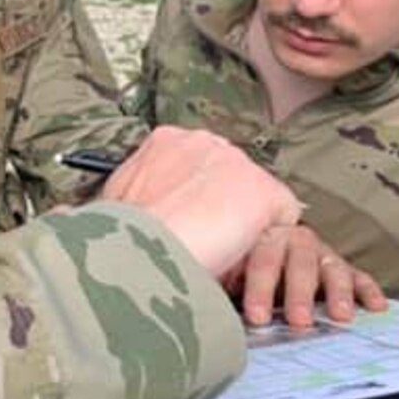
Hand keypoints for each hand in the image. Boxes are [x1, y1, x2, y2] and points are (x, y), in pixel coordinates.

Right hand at [101, 126, 300, 280]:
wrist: (138, 247)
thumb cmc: (120, 234)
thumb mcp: (118, 200)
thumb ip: (139, 192)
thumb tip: (136, 209)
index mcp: (166, 140)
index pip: (195, 165)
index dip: (192, 199)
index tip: (186, 222)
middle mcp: (205, 141)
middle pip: (228, 176)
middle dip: (219, 208)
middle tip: (204, 241)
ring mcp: (238, 163)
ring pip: (253, 197)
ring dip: (241, 225)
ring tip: (220, 254)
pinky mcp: (265, 191)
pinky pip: (280, 217)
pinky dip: (264, 241)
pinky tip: (240, 258)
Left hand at [223, 223, 385, 328]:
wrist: (246, 249)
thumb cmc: (234, 269)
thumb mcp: (223, 270)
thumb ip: (222, 284)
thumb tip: (213, 312)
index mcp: (259, 237)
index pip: (261, 258)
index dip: (260, 288)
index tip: (257, 318)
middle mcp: (291, 240)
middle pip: (299, 261)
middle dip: (300, 293)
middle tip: (300, 321)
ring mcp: (318, 252)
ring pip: (331, 266)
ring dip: (338, 292)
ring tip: (341, 316)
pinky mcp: (338, 267)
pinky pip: (356, 276)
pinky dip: (366, 290)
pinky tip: (376, 306)